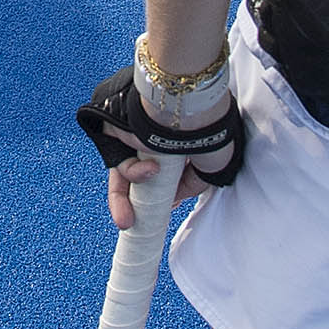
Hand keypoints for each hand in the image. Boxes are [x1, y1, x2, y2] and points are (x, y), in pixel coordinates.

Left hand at [78, 64, 243, 229]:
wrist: (191, 103)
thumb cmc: (210, 130)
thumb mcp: (213, 165)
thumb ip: (192, 185)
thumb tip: (174, 198)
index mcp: (174, 146)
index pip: (161, 176)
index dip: (160, 196)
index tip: (161, 212)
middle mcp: (151, 140)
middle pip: (134, 178)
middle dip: (130, 206)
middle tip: (129, 225)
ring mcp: (132, 136)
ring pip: (120, 172)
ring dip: (122, 200)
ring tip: (128, 219)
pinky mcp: (114, 130)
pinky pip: (117, 159)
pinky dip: (133, 171)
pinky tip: (151, 171)